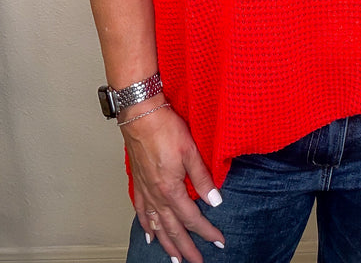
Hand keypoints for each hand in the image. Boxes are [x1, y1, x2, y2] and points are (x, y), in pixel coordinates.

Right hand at [120, 101, 224, 262]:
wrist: (141, 116)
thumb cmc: (165, 128)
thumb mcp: (191, 151)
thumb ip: (202, 177)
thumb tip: (215, 200)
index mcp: (171, 188)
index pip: (192, 217)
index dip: (206, 231)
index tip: (218, 241)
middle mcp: (156, 194)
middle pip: (173, 228)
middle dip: (186, 247)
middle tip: (196, 261)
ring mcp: (145, 190)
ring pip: (157, 224)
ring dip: (166, 243)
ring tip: (174, 258)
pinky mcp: (138, 182)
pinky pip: (142, 211)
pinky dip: (146, 225)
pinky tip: (150, 233)